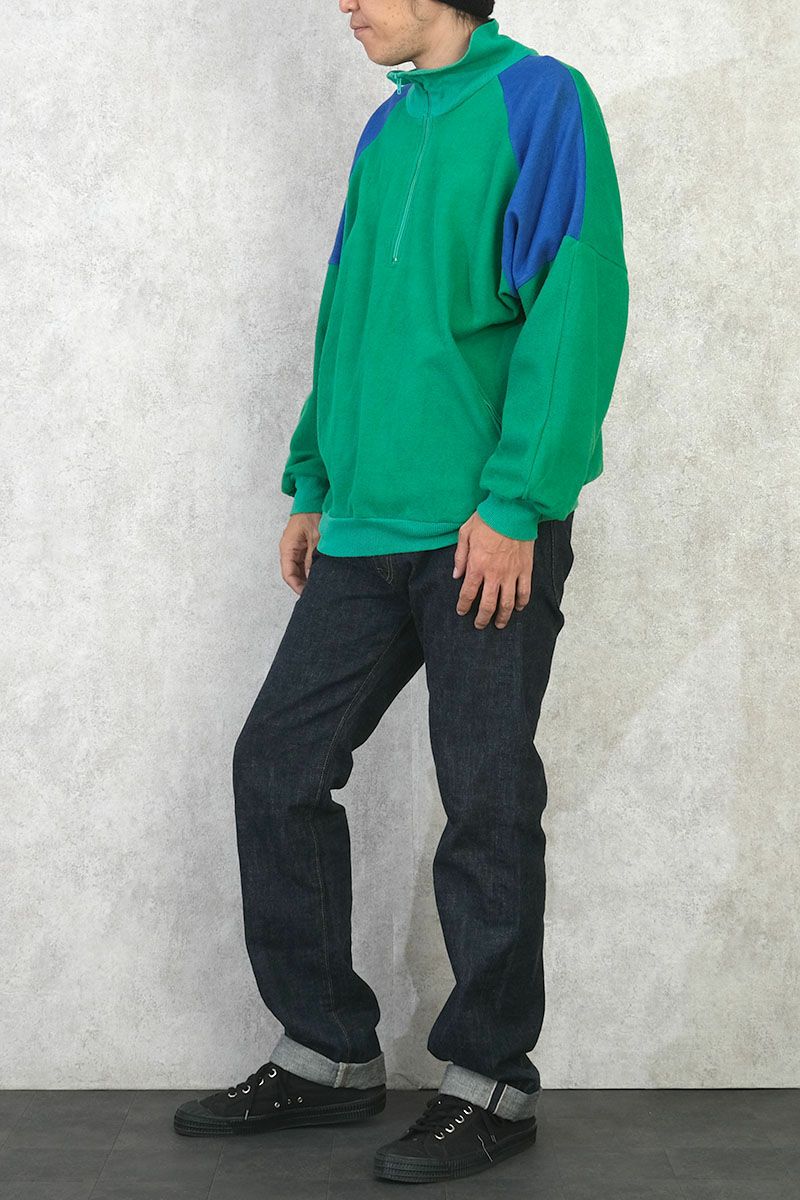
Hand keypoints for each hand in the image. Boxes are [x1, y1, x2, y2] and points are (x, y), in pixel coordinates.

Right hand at [280, 514, 320, 594]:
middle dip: (304, 584)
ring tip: (320, 584)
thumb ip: (312, 558)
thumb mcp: (315, 538)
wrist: (314, 499)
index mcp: (287, 547)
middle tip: (316, 592)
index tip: (307, 594)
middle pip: (294, 573)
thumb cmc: (311, 513)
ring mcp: (297, 548)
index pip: (288, 574)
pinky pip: (306, 562)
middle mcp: (290, 549)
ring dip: (309, 577)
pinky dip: (312, 569)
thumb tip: (312, 576)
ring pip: (300, 569)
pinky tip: (321, 573)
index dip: (297, 586)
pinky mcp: (304, 546)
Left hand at [452, 512, 534, 629]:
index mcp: (477, 566)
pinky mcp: (525, 570)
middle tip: (479, 625)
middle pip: (487, 605)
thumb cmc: (487, 519)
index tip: (461, 611)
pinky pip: (524, 592)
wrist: (513, 510)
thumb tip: (456, 575)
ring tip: (499, 624)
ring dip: (502, 617)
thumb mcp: (465, 533)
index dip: (463, 605)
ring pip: (507, 604)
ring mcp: (511, 574)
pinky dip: (521, 603)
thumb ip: (460, 557)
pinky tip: (517, 608)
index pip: (468, 594)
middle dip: (482, 618)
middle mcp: (494, 574)